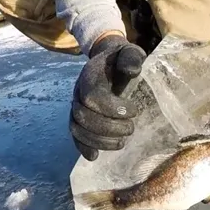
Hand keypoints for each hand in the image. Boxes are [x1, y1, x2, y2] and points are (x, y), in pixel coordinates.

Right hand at [70, 34, 146, 160]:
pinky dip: (83, 147)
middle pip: (84, 116)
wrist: (108, 61)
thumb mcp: (130, 52)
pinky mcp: (78, 119)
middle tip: (131, 128)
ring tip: (121, 142)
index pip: (93, 96)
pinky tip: (95, 157)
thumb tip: (132, 70)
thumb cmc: (122, 59)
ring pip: (78, 129)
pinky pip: (75, 136)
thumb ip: (131, 58)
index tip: (134, 111)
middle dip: (108, 128)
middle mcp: (78, 93)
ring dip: (99, 141)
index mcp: (90, 77)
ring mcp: (76, 106)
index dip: (112, 108)